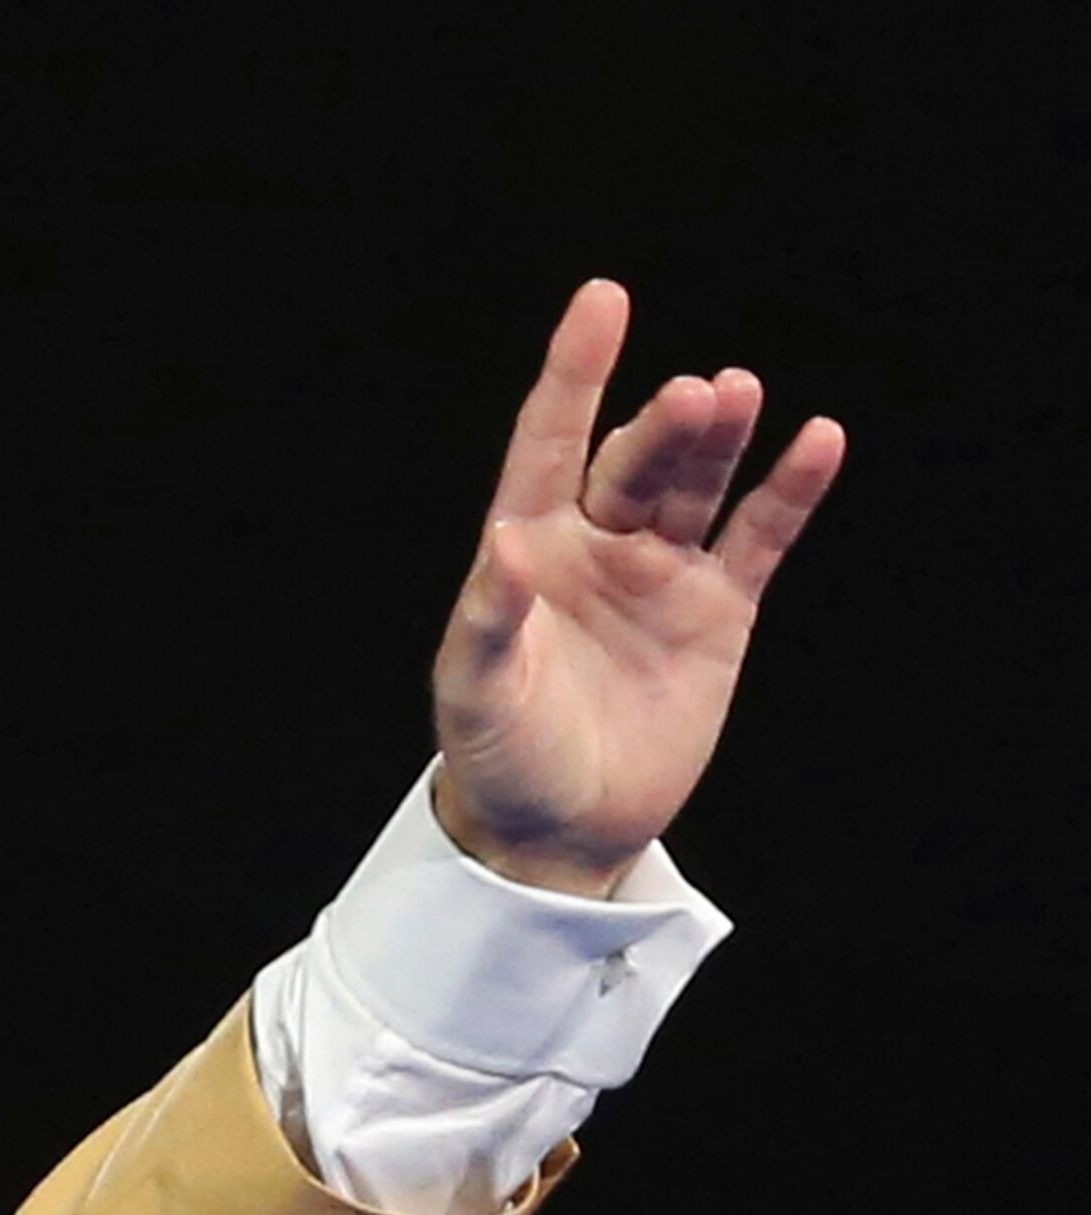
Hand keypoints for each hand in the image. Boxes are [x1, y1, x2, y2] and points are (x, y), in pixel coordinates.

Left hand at [431, 279, 843, 896]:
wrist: (557, 836)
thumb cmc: (500, 760)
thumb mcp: (476, 696)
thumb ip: (489, 620)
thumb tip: (504, 545)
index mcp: (529, 550)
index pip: (551, 444)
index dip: (575, 375)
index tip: (604, 299)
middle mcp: (599, 545)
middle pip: (636, 462)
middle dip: (664, 428)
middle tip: (695, 398)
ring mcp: (662, 572)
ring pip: (697, 485)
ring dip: (720, 441)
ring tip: (737, 395)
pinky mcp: (717, 611)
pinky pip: (759, 535)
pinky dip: (790, 490)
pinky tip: (818, 441)